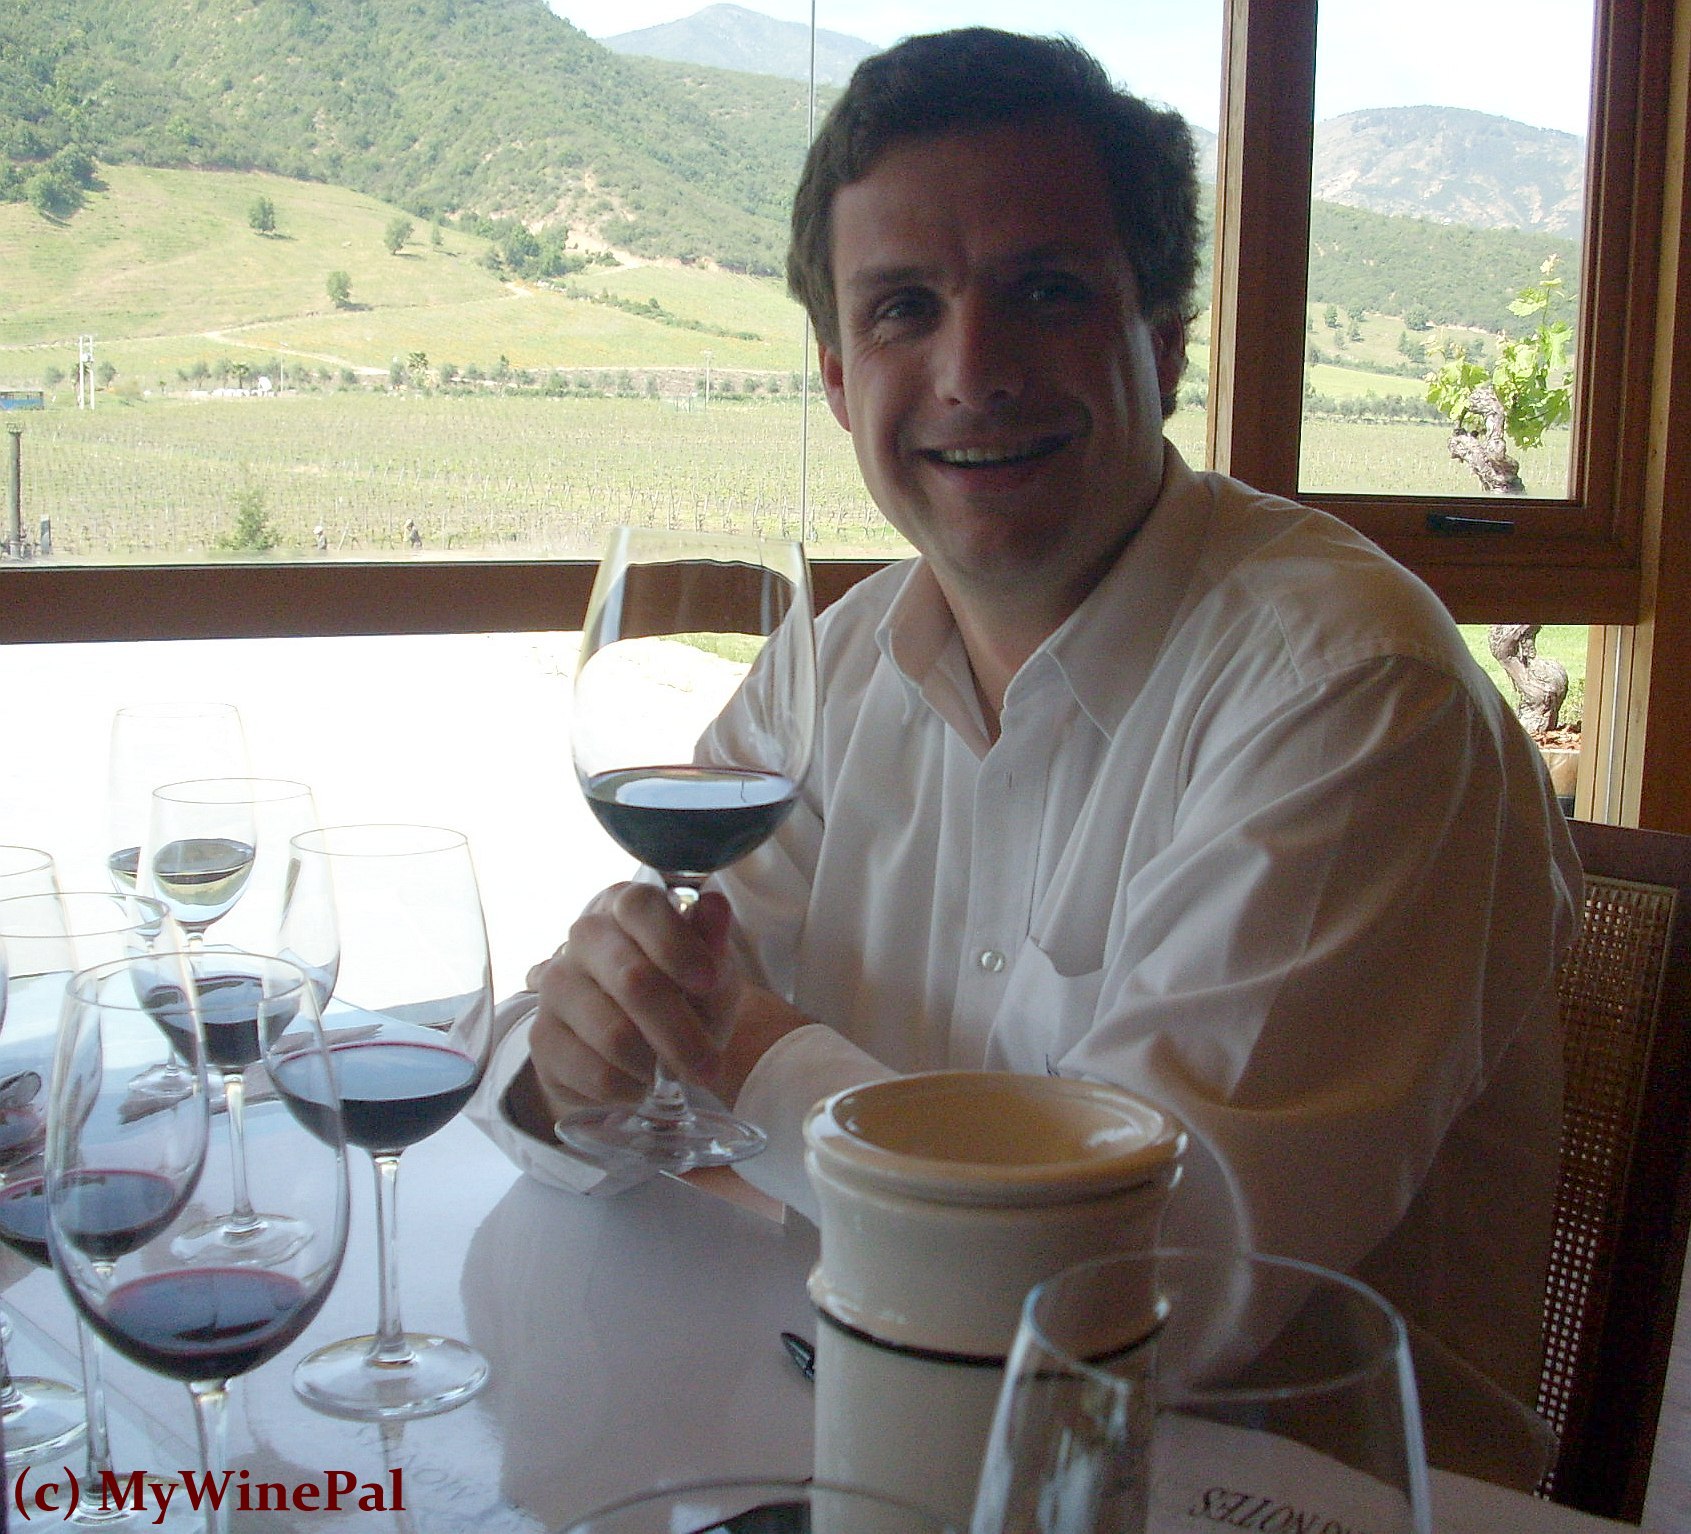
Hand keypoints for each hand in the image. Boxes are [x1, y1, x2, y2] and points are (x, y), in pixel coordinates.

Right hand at [525, 882, 747, 1123]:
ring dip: (654, 1067)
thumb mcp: (711, 970)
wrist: (642, 1039)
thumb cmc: (685, 991)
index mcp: (626, 905)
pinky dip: (629, 1089)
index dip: (676, 945)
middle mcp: (584, 936)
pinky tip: (639, 1083)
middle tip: (709, 1066)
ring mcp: (556, 984)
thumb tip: (713, 906)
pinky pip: (594, 1073)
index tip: (707, 981)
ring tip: (668, 1071)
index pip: (641, 908)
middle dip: (680, 1033)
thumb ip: (713, 943)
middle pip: (633, 981)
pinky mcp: (542, 1035)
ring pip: (614, 1035)